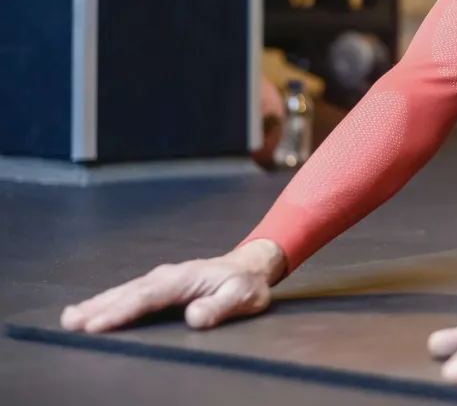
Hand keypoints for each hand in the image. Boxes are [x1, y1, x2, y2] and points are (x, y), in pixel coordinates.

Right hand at [59, 239, 286, 332]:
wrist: (249, 267)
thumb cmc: (246, 284)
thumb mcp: (242, 296)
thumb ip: (220, 306)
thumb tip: (195, 317)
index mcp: (183, 278)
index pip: (148, 297)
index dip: (122, 312)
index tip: (98, 325)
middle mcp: (166, 276)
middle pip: (128, 293)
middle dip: (99, 308)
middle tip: (71, 323)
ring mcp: (160, 279)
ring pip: (124, 292)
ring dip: (97, 304)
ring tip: (70, 319)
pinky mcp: (158, 285)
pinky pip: (128, 293)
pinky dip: (107, 302)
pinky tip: (90, 311)